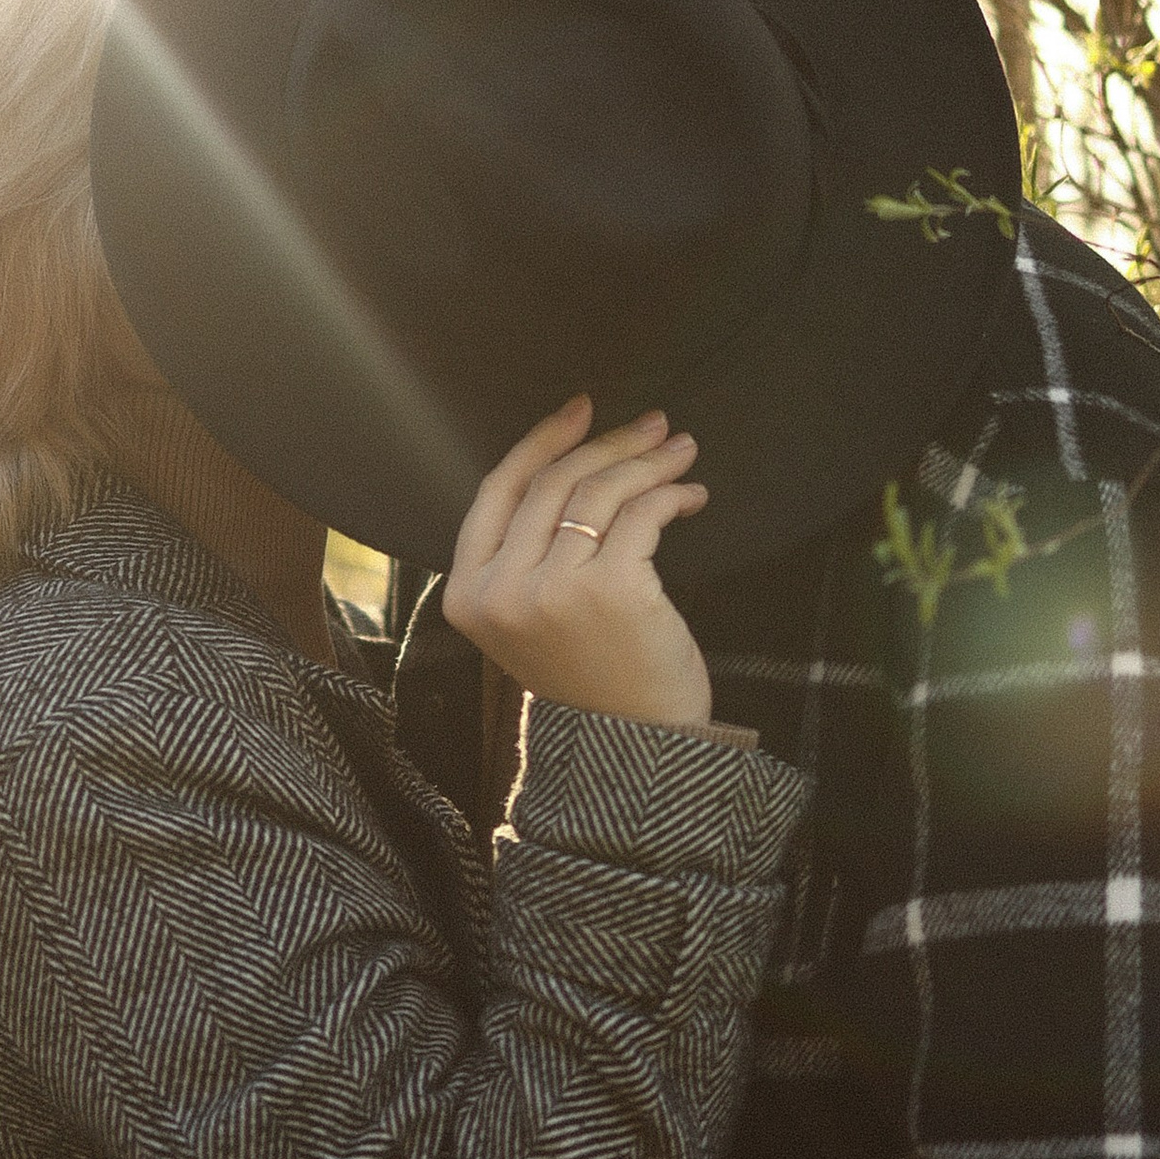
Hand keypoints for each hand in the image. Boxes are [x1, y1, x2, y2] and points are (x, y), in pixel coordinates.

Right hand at [441, 396, 712, 731]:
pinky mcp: (611, 592)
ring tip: (681, 452)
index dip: (542, 441)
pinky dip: (671, 495)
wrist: (635, 749)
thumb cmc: (590, 678)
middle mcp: (502, 591)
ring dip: (649, 462)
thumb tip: (573, 458)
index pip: (499, 490)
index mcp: (469, 595)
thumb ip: (526, 555)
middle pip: (553, 483)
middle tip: (657, 424)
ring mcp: (553, 592)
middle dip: (610, 443)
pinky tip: (691, 496)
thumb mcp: (530, 619)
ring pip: (599, 493)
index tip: (583, 409)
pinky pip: (642, 516)